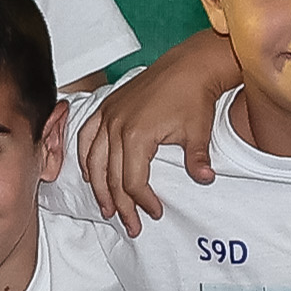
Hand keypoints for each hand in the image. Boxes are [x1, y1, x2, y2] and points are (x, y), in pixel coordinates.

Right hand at [74, 30, 233, 228]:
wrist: (189, 66)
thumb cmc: (194, 96)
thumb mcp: (198, 132)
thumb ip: (198, 160)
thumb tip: (205, 179)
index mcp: (137, 135)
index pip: (133, 182)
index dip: (143, 202)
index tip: (155, 212)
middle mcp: (116, 126)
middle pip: (111, 177)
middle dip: (120, 205)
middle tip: (130, 224)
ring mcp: (108, 115)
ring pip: (93, 161)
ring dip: (98, 188)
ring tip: (107, 208)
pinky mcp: (107, 107)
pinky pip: (86, 137)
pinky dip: (85, 158)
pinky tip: (90, 174)